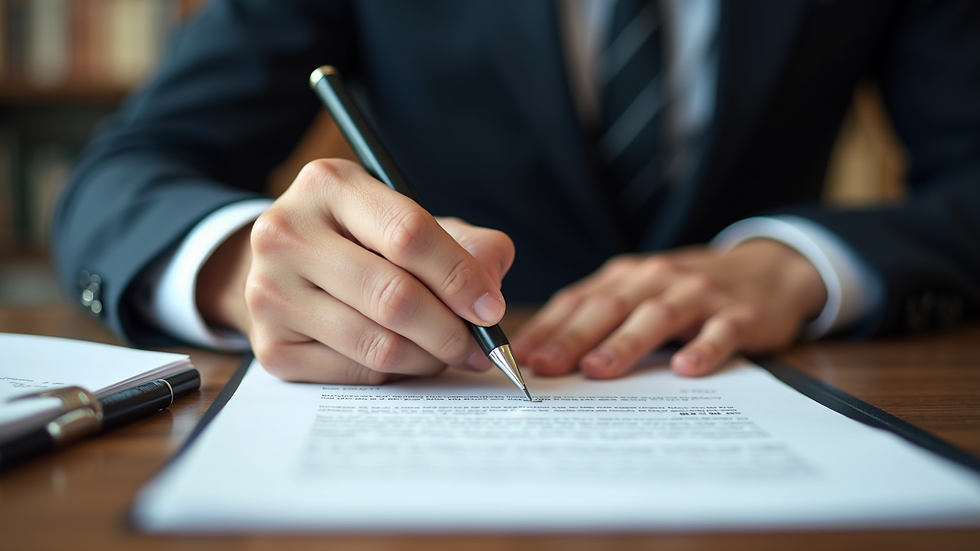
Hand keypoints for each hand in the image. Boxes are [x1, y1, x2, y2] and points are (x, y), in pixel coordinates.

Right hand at [197, 159, 514, 383]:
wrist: (288, 266)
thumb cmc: (364, 242)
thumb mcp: (410, 221)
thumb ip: (466, 243)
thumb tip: (491, 283)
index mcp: (329, 185)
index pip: (408, 233)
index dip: (459, 277)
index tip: (491, 309)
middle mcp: (287, 233)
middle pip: (393, 296)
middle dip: (451, 330)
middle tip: (480, 348)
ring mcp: (269, 292)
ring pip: (377, 343)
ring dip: (428, 357)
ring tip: (449, 354)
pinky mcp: (269, 346)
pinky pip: (354, 373)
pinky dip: (394, 373)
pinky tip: (406, 359)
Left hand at [510, 240, 826, 377]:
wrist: (768, 270)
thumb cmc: (687, 291)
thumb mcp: (640, 293)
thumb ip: (598, 317)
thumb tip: (540, 354)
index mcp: (626, 278)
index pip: (578, 301)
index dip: (547, 328)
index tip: (519, 357)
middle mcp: (657, 279)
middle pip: (609, 308)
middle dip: (573, 338)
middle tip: (546, 367)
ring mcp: (700, 295)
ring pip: (657, 317)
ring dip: (625, 343)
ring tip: (598, 368)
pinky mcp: (741, 314)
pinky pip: (721, 332)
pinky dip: (704, 348)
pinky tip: (687, 368)